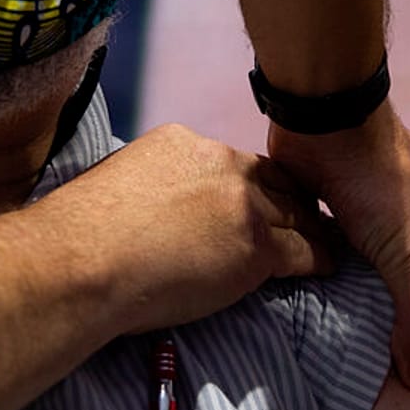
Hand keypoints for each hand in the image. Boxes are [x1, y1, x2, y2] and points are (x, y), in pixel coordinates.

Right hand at [51, 123, 334, 333]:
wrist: (83, 260)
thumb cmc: (79, 234)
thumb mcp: (116, 182)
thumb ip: (148, 186)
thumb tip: (147, 206)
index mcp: (182, 143)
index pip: (233, 162)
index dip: (250, 185)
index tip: (255, 201)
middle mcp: (219, 163)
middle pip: (273, 181)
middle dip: (289, 200)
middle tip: (303, 219)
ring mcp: (242, 203)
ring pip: (295, 213)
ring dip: (312, 228)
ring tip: (326, 241)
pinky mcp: (256, 245)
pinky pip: (303, 250)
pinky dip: (321, 257)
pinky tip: (330, 265)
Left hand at [266, 103, 409, 391]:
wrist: (321, 119)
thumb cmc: (377, 180)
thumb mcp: (406, 254)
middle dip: (407, 305)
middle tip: (391, 354)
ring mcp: (387, 196)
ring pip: (386, 258)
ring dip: (372, 288)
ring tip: (358, 334)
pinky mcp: (349, 195)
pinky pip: (355, 243)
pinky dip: (344, 268)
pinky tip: (330, 300)